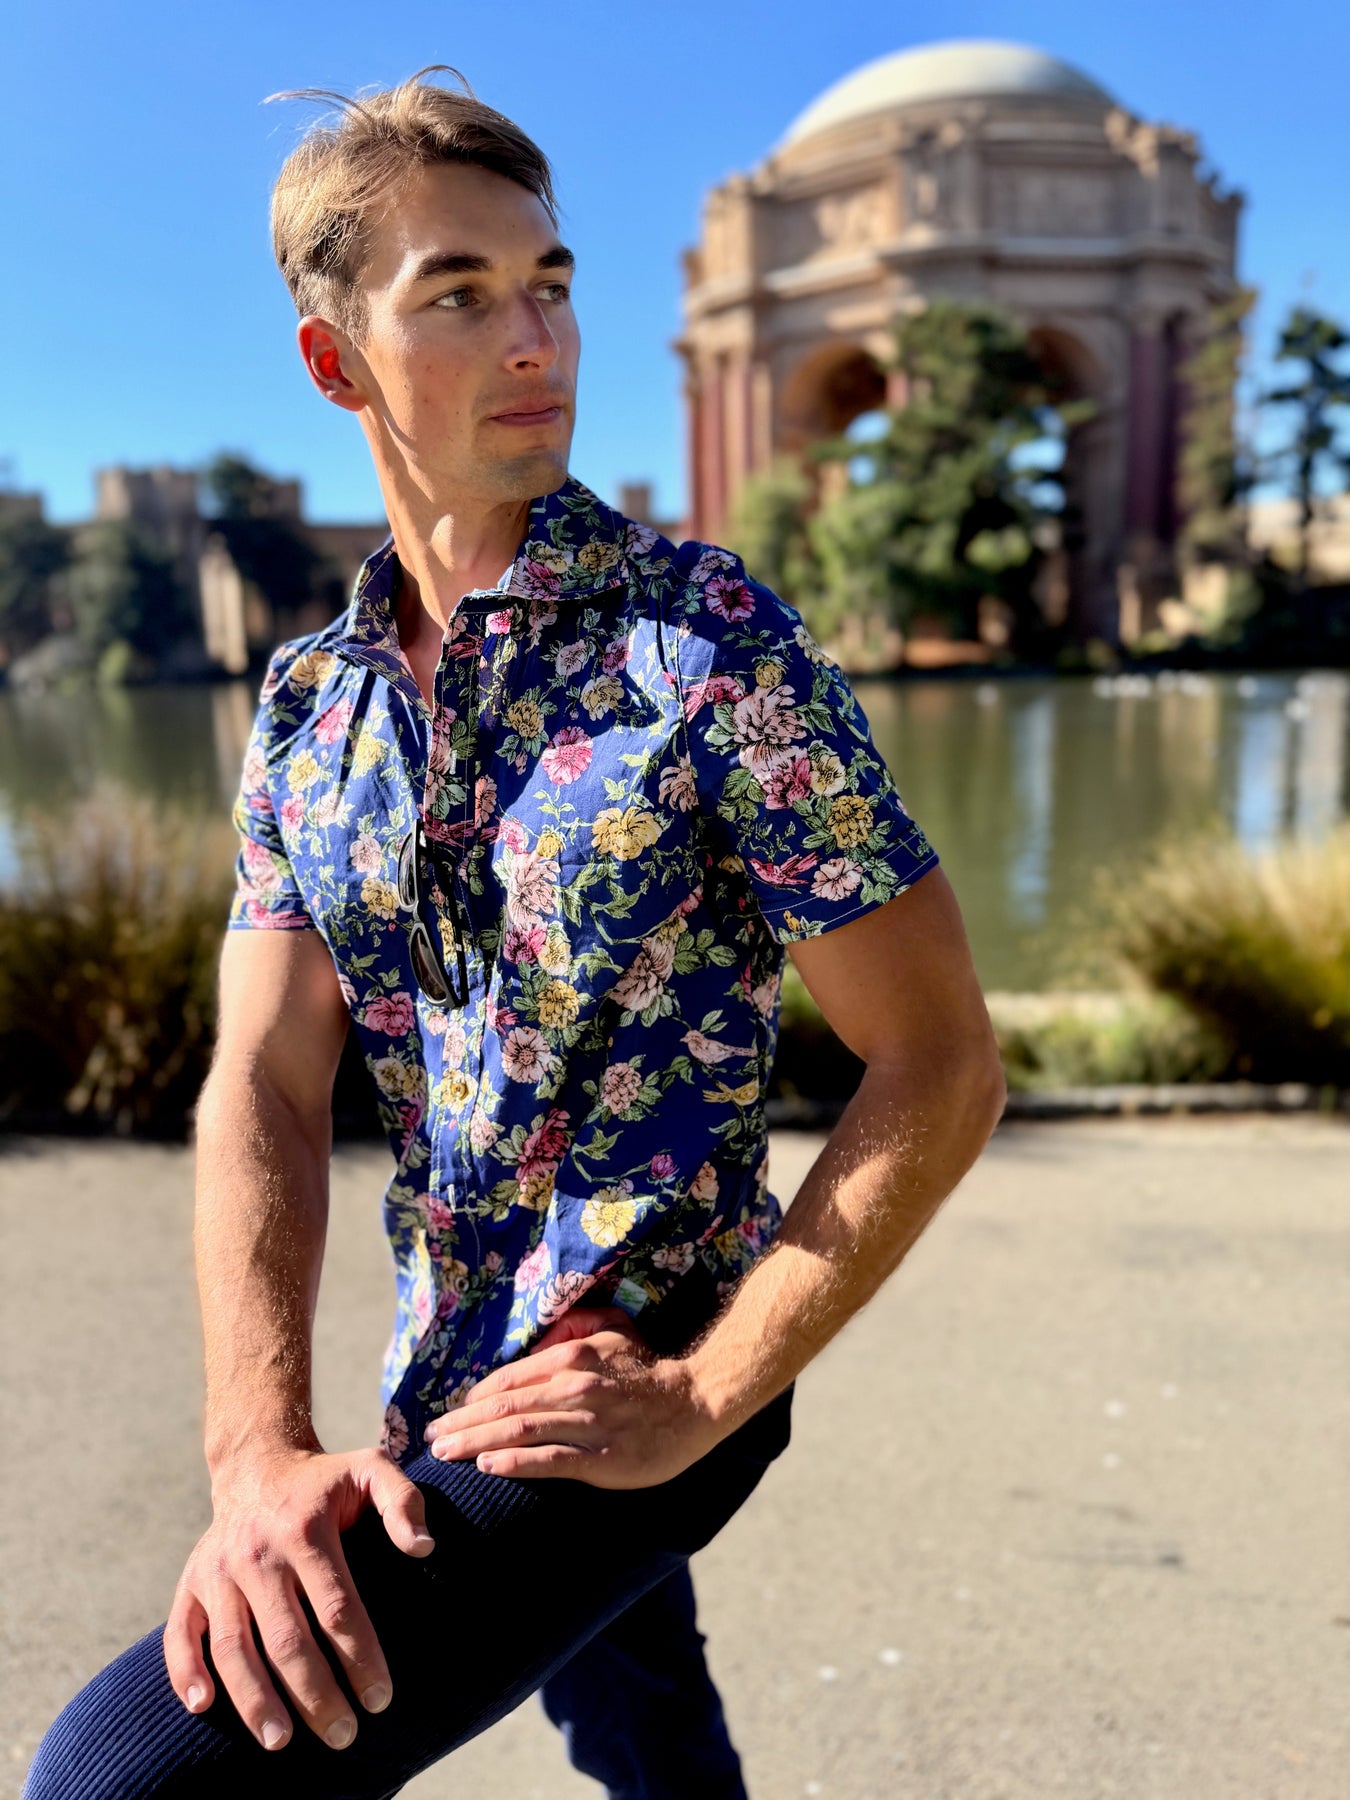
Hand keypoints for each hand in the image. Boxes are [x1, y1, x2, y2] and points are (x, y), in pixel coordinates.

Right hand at [164, 1445, 434, 1751]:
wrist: (257, 1465)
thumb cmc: (325, 1482)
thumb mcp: (371, 1469)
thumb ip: (403, 1501)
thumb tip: (424, 1548)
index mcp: (305, 1529)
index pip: (337, 1607)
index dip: (360, 1657)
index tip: (381, 1700)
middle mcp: (257, 1553)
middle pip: (285, 1638)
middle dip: (314, 1694)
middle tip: (343, 1736)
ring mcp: (218, 1571)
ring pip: (232, 1646)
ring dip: (254, 1699)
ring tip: (281, 1742)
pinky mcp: (190, 1584)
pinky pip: (180, 1633)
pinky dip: (184, 1672)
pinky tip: (202, 1708)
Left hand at [421, 1305, 720, 1485]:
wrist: (696, 1403)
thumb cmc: (647, 1369)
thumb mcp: (612, 1330)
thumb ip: (574, 1325)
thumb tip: (540, 1335)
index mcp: (571, 1356)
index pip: (508, 1379)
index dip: (472, 1398)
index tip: (449, 1414)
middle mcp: (574, 1386)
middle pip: (504, 1406)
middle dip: (461, 1423)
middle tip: (430, 1441)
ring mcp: (588, 1423)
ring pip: (519, 1431)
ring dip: (475, 1442)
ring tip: (445, 1454)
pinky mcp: (603, 1459)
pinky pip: (550, 1460)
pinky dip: (514, 1463)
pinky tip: (487, 1467)